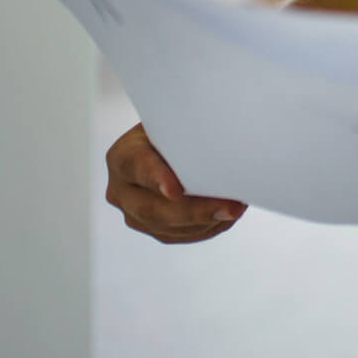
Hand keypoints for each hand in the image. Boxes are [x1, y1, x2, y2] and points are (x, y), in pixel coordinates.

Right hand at [104, 122, 246, 243]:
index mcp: (122, 156)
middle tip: (230, 208)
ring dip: (205, 222)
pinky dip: (205, 228)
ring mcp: (133, 212)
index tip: (176, 191)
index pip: (137, 167)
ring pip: (166, 228)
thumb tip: (227, 140)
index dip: (156, 179)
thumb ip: (190, 132)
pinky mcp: (151, 228)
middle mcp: (120, 189)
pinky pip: (177, 236)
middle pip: (151, 208)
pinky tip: (226, 217)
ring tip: (237, 209)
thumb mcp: (178, 122)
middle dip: (194, 211)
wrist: (170, 141)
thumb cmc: (178, 127)